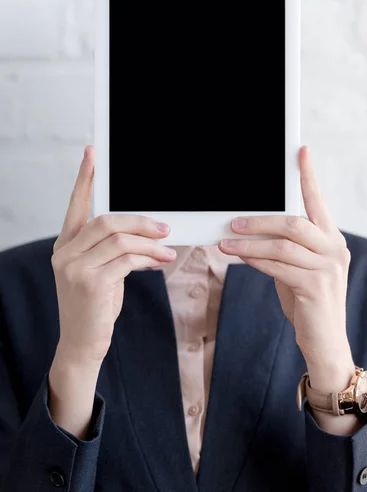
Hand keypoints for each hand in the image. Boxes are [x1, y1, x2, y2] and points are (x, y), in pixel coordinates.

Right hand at [51, 145, 175, 365]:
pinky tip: (161, 261)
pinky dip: (149, 258)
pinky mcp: (90, 283)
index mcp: (66, 245)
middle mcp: (65, 252)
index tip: (91, 154)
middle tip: (164, 227)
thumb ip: (114, 249)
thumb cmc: (95, 305)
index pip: (76, 206)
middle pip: (106, 220)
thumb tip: (147, 231)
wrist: (82, 343)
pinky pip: (126, 260)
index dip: (84, 179)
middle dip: (140, 220)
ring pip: (119, 239)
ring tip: (168, 249)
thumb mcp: (101, 271)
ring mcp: (74, 268)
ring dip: (150, 243)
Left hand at [219, 146, 353, 394]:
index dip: (309, 176)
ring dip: (249, 242)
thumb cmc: (308, 300)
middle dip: (259, 219)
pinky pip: (278, 268)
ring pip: (282, 245)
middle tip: (233, 220)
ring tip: (226, 241)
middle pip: (293, 222)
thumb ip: (284, 247)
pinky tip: (240, 258)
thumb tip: (251, 228)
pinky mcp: (316, 288)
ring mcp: (327, 269)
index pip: (318, 202)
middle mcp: (334, 249)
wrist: (325, 342)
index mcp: (331, 239)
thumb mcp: (298, 268)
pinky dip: (255, 261)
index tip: (300, 152)